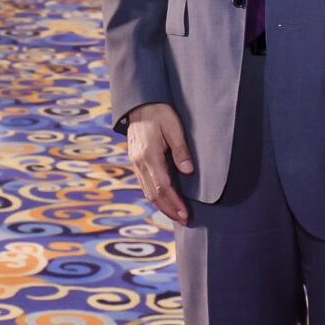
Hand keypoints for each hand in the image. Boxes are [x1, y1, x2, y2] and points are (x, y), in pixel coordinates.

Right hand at [124, 103, 193, 227]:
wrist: (139, 103)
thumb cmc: (159, 112)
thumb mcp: (174, 126)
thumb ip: (181, 149)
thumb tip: (188, 171)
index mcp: (148, 155)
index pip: (162, 186)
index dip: (174, 202)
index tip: (186, 213)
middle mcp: (139, 162)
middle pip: (153, 194)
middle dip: (169, 209)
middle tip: (184, 220)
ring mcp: (135, 163)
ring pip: (147, 191)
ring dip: (162, 206)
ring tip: (177, 216)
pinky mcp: (136, 162)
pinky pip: (144, 184)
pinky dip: (155, 196)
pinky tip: (165, 201)